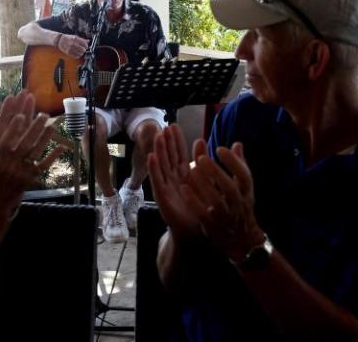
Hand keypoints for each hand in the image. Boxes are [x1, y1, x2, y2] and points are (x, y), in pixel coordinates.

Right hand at [0, 91, 60, 217]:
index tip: (20, 115)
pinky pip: (43, 165)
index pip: (6, 138)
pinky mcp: (31, 177)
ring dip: (45, 138)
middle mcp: (11, 162)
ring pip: (36, 151)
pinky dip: (53, 157)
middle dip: (35, 128)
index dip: (13, 128)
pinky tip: (61, 147)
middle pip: (25, 142)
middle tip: (44, 114)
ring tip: (53, 125)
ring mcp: (22, 170)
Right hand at [57, 34, 88, 57]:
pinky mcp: (68, 52)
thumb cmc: (67, 38)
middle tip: (83, 49)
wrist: (59, 40)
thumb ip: (82, 39)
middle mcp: (73, 44)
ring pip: (80, 53)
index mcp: (75, 39)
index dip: (86, 46)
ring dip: (81, 53)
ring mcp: (70, 48)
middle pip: (83, 49)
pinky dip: (78, 56)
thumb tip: (88, 41)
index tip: (86, 46)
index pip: (84, 44)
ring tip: (80, 52)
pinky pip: (76, 56)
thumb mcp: (75, 37)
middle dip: (84, 50)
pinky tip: (77, 54)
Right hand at [147, 125, 202, 239]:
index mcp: (183, 174)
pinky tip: (151, 157)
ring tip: (157, 136)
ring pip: (161, 165)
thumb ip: (204, 162)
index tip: (173, 126)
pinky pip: (157, 180)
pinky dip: (153, 168)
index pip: (178, 153)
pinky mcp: (162, 196)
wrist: (194, 231)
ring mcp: (166, 186)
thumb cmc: (199, 207)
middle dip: (166, 142)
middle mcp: (173, 178)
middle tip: (164, 127)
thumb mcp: (206, 181)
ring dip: (158, 150)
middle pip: (168, 156)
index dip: (176, 140)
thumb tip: (204, 141)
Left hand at [181, 143, 264, 260]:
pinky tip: (183, 189)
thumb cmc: (240, 206)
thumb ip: (239, 166)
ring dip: (204, 186)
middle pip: (231, 188)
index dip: (234, 163)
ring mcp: (226, 218)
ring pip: (217, 202)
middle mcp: (239, 206)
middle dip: (216, 173)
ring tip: (192, 170)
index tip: (219, 149)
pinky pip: (203, 214)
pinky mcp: (213, 227)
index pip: (245, 177)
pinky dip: (194, 202)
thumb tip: (237, 143)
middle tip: (201, 158)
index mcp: (247, 194)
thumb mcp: (243, 188)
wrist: (241, 240)